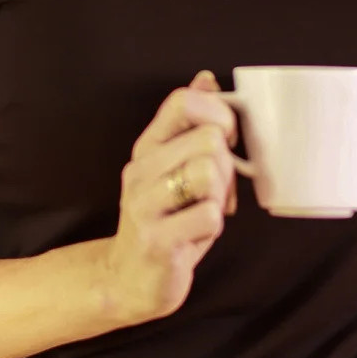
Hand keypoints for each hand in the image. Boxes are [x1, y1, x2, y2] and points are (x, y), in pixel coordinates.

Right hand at [105, 69, 241, 326]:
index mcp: (148, 147)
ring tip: (206, 211)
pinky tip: (196, 234)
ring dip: (221, 197)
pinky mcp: (157, 240)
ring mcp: (145, 205)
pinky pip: (209, 216)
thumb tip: (206, 78)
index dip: (219, 114)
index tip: (226, 140)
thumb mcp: (174, 167)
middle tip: (216, 191)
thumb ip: (190, 125)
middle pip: (209, 139)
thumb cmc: (165, 221)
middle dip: (228, 167)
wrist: (128, 279)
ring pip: (209, 172)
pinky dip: (214, 226)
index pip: (183, 102)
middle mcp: (140, 171)